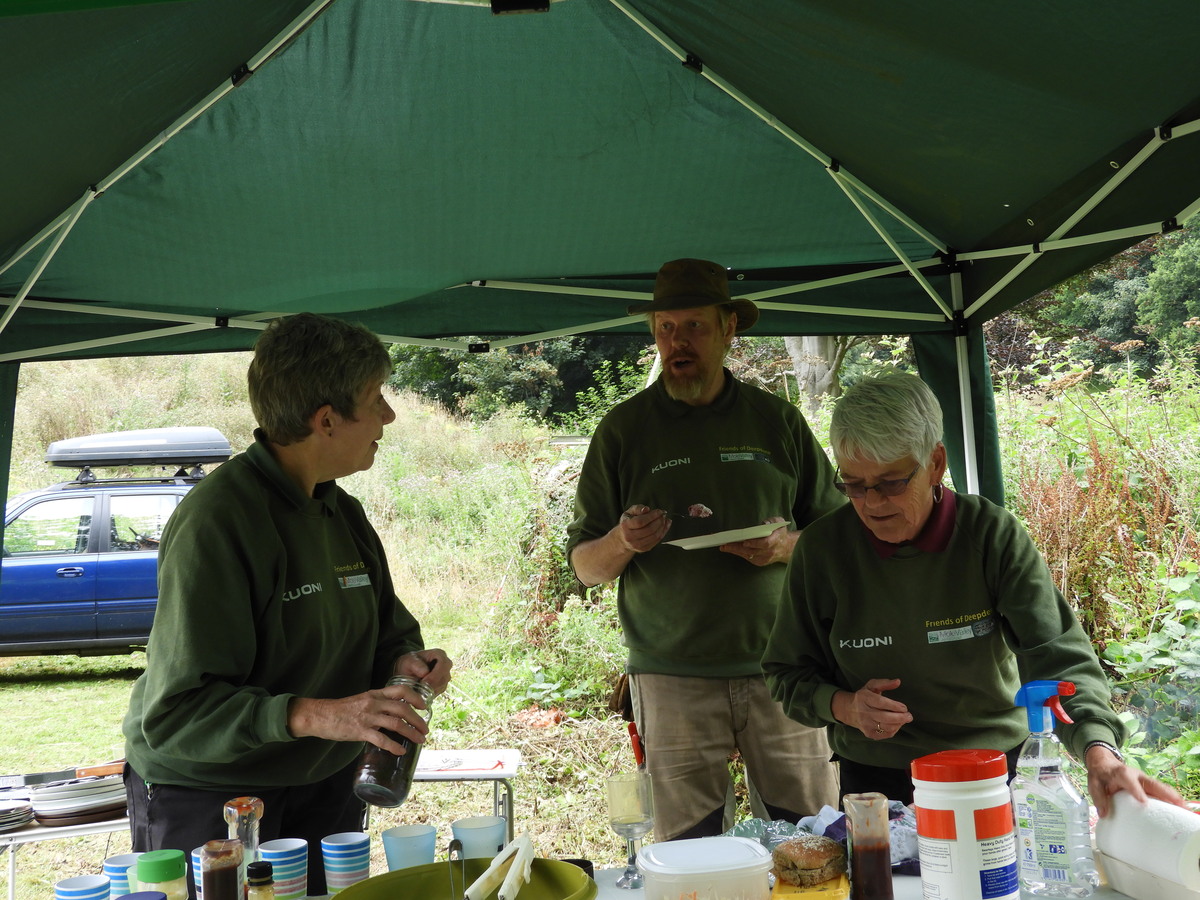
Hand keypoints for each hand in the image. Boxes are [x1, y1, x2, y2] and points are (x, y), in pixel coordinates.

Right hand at [287, 681, 431, 753]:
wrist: (320, 715)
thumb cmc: (340, 709)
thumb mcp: (362, 700)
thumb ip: (377, 704)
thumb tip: (393, 715)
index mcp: (375, 694)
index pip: (401, 690)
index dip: (415, 697)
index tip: (424, 706)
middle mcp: (373, 703)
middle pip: (403, 708)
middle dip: (417, 720)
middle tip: (425, 729)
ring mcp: (367, 717)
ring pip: (396, 724)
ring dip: (411, 733)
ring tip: (419, 740)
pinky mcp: (360, 731)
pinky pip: (382, 739)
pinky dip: (394, 746)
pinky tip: (400, 751)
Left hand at [393, 649, 452, 693]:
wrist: (408, 670)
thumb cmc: (409, 663)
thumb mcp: (408, 661)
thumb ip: (415, 665)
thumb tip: (425, 672)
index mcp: (439, 654)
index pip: (443, 664)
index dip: (435, 675)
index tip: (423, 682)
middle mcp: (446, 664)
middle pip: (444, 676)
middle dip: (433, 684)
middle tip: (420, 690)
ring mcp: (445, 675)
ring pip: (443, 685)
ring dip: (431, 690)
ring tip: (419, 690)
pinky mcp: (443, 684)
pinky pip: (440, 691)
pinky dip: (431, 693)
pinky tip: (422, 692)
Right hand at [617, 505, 670, 552]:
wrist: (623, 539)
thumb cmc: (628, 523)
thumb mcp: (629, 512)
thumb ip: (638, 508)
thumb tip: (646, 509)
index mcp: (625, 526)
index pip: (641, 522)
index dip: (652, 516)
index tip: (659, 511)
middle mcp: (629, 537)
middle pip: (649, 529)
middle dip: (659, 521)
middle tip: (663, 515)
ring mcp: (636, 545)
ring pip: (654, 536)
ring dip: (663, 527)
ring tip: (665, 520)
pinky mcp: (644, 549)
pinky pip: (657, 541)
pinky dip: (663, 532)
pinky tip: (665, 526)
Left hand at [719, 516, 795, 565]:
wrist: (785, 548)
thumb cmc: (779, 533)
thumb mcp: (779, 523)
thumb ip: (772, 521)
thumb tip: (763, 524)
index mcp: (776, 540)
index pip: (765, 544)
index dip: (755, 543)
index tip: (745, 541)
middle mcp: (770, 551)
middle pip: (752, 551)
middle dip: (738, 548)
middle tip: (725, 544)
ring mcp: (765, 558)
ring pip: (748, 555)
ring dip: (735, 551)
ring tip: (723, 546)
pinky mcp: (760, 562)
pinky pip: (747, 557)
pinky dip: (738, 553)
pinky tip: (730, 548)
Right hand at [832, 677, 912, 739]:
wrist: (848, 710)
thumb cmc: (864, 696)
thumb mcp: (871, 686)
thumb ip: (885, 683)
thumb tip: (898, 681)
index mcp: (864, 698)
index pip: (880, 703)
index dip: (894, 706)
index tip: (904, 708)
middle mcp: (863, 712)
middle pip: (884, 717)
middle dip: (900, 717)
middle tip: (909, 716)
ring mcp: (865, 724)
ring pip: (886, 727)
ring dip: (898, 724)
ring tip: (904, 719)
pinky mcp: (868, 733)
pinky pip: (885, 734)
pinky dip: (894, 730)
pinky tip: (896, 725)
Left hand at [1085, 745, 1186, 817]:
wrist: (1103, 763)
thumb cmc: (1100, 775)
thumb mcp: (1094, 784)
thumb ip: (1099, 798)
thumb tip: (1104, 814)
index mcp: (1121, 773)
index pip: (1129, 781)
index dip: (1137, 791)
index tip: (1144, 802)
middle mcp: (1136, 775)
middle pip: (1152, 784)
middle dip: (1166, 794)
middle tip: (1178, 805)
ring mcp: (1143, 780)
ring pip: (1160, 787)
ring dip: (1173, 797)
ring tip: (1184, 809)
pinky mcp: (1147, 785)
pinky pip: (1160, 791)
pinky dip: (1170, 799)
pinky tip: (1179, 808)